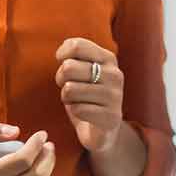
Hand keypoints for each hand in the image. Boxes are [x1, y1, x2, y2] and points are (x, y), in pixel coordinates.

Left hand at [54, 37, 123, 153]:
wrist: (102, 129)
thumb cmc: (87, 95)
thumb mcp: (82, 70)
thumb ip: (74, 56)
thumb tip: (62, 52)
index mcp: (108, 58)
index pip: (76, 45)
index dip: (62, 54)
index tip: (62, 62)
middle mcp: (115, 74)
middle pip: (68, 67)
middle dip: (61, 79)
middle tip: (68, 87)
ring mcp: (115, 96)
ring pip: (70, 89)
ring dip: (66, 97)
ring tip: (76, 100)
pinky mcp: (111, 117)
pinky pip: (77, 109)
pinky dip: (74, 111)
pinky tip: (84, 114)